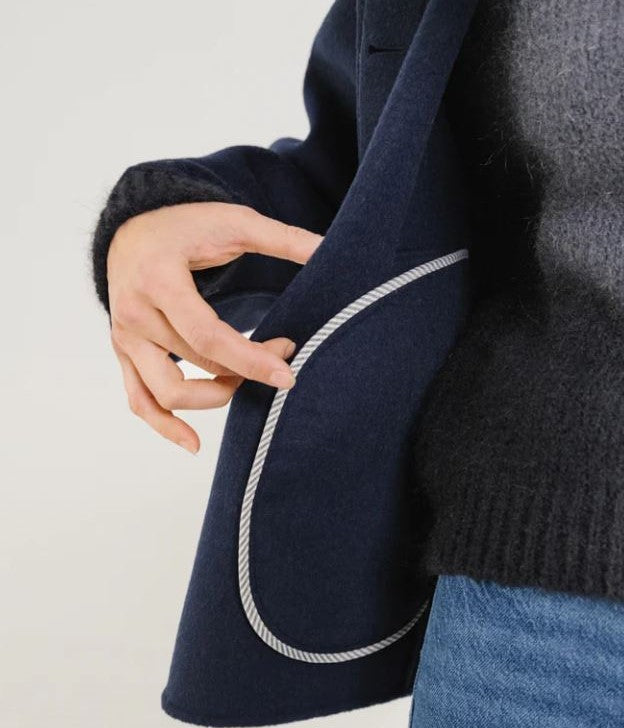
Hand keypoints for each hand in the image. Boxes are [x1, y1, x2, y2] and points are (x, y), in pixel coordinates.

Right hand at [106, 201, 322, 453]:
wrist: (133, 230)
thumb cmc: (185, 225)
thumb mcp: (234, 221)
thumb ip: (282, 238)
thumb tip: (330, 250)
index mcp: (159, 280)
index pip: (207, 336)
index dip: (251, 361)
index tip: (288, 374)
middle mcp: (135, 314)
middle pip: (195, 367)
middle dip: (245, 371)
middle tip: (283, 351)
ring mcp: (126, 338)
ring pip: (166, 393)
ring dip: (213, 399)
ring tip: (246, 382)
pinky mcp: (125, 354)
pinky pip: (140, 401)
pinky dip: (164, 426)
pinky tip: (194, 444)